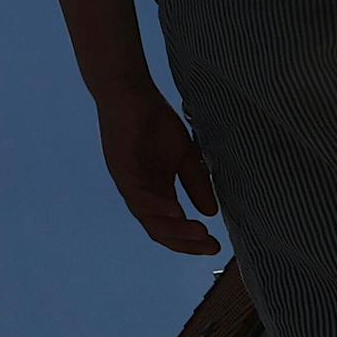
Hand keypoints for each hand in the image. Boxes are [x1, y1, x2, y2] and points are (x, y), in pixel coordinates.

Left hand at [94, 82, 220, 254]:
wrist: (129, 90)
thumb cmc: (155, 119)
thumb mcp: (185, 154)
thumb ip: (196, 182)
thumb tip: (211, 213)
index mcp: (156, 190)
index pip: (171, 226)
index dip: (191, 241)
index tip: (217, 246)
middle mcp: (142, 192)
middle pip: (160, 230)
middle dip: (185, 242)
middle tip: (210, 246)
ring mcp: (129, 182)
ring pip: (148, 218)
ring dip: (174, 229)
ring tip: (198, 233)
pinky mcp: (120, 169)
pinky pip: (137, 196)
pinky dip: (157, 207)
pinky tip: (176, 212)